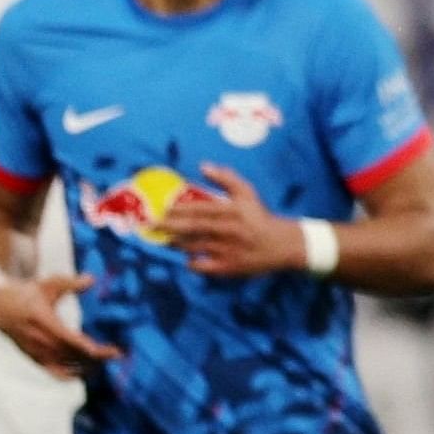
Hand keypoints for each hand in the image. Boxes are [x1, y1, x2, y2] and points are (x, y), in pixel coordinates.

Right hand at [0, 270, 119, 372]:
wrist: (2, 306)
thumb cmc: (31, 292)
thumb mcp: (50, 284)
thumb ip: (71, 283)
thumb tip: (92, 279)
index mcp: (44, 322)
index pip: (74, 342)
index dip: (95, 349)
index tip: (114, 350)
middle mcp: (40, 341)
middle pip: (75, 356)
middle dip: (97, 358)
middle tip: (117, 354)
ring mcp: (37, 352)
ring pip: (67, 367)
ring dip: (88, 367)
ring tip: (106, 361)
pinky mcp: (35, 359)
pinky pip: (56, 373)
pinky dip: (72, 375)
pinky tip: (87, 372)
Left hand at [163, 164, 303, 276]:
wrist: (281, 245)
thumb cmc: (260, 216)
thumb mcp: (247, 193)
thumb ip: (226, 178)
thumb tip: (203, 166)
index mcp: (231, 211)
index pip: (200, 209)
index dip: (180, 209)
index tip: (163, 208)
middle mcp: (228, 230)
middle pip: (193, 228)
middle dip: (170, 226)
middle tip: (152, 225)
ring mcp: (228, 250)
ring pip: (196, 247)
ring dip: (177, 244)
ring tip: (163, 240)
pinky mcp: (230, 267)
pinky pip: (206, 267)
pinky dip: (194, 264)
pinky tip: (187, 260)